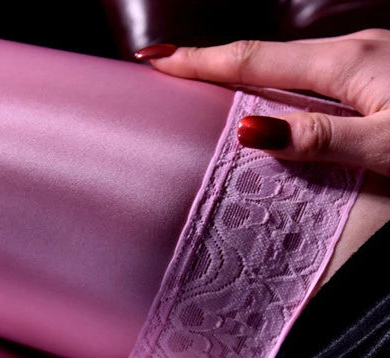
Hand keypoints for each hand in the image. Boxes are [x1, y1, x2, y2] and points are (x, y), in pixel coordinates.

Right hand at [135, 30, 389, 175]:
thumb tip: (248, 132)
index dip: (200, 61)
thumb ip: (319, 139)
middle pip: (265, 57)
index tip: (155, 60)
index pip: (253, 60)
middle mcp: (353, 49)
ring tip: (208, 93)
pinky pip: (315, 75)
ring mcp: (370, 56)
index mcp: (344, 62)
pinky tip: (275, 103)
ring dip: (246, 76)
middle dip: (213, 66)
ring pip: (291, 65)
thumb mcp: (382, 143)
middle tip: (169, 76)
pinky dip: (280, 86)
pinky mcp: (382, 70)